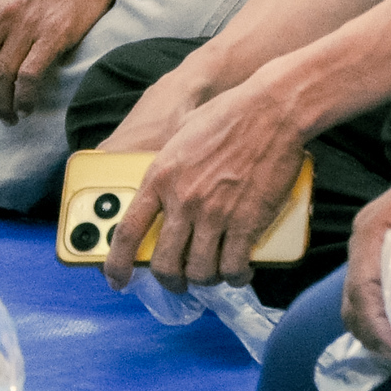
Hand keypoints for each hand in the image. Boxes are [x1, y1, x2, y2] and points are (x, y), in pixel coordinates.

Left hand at [100, 76, 307, 290]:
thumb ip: (170, 163)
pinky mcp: (247, 222)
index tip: (117, 278)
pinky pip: (235, 266)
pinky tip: (239, 273)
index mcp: (160, 178)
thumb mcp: (183, 133)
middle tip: (177, 281)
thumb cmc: (232, 113)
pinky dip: (236, 276)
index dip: (117, 263)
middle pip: (164, 263)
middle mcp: (183, 201)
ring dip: (205, 279)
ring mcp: (215, 215)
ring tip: (212, 274)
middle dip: (169, 280)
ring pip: (200, 271)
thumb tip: (168, 183)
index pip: (127, 232)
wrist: (273, 109)